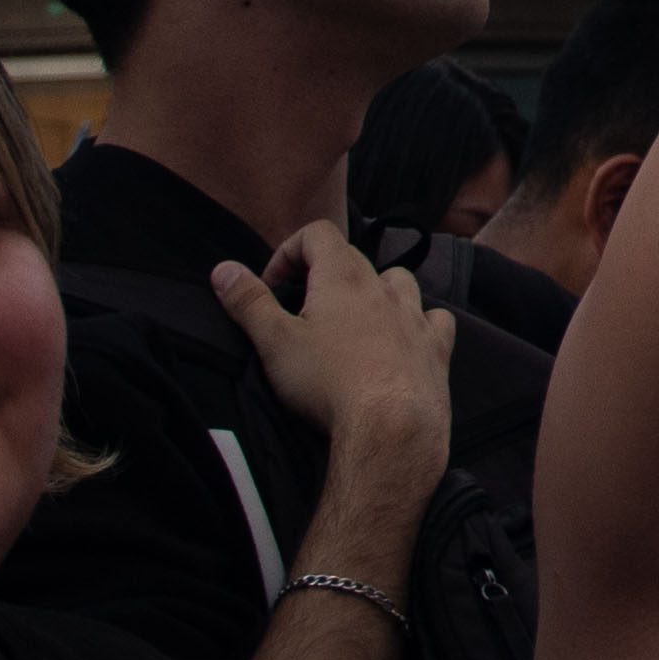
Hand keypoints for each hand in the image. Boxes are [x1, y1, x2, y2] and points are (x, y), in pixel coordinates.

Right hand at [213, 221, 454, 480]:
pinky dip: (418, 322)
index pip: (318, 233)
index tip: (273, 287)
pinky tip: (404, 340)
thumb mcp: (275, 341)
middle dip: (322, 276)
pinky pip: (433, 319)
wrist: (391, 426)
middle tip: (301, 312)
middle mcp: (384, 288)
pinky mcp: (436, 348)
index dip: (289, 251)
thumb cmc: (328, 382)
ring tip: (352, 321)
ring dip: (374, 292)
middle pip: (353, 259)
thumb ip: (248, 302)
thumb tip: (222, 268)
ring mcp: (416, 316)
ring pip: (398, 282)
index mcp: (344, 277)